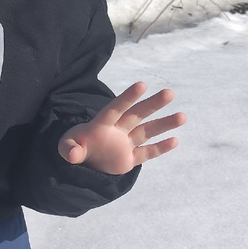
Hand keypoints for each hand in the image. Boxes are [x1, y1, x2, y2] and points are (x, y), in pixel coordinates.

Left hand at [58, 82, 185, 174]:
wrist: (80, 163)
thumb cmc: (73, 148)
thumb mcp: (65, 148)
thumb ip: (69, 149)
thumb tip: (72, 155)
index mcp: (101, 124)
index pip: (116, 108)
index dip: (128, 97)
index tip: (142, 85)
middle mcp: (117, 131)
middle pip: (137, 115)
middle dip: (152, 104)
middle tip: (169, 93)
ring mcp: (125, 144)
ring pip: (147, 132)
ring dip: (163, 124)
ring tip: (182, 116)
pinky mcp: (130, 159)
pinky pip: (147, 153)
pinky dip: (160, 148)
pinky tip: (174, 140)